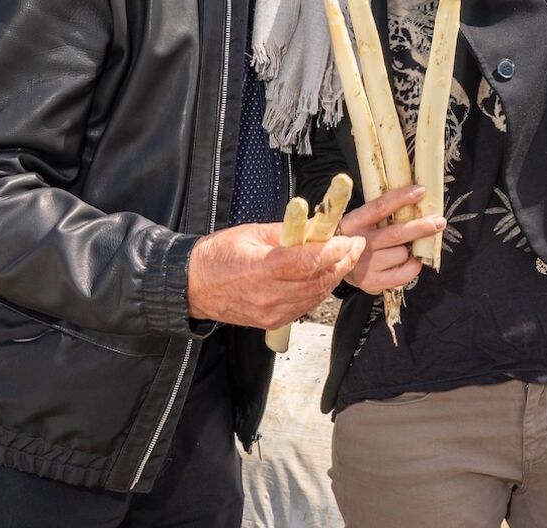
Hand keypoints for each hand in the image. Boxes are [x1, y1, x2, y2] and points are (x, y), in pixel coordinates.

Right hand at [187, 221, 364, 329]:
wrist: (192, 287)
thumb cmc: (217, 256)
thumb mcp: (250, 233)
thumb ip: (285, 230)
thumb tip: (315, 225)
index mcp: (261, 269)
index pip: (308, 262)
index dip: (334, 250)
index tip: (349, 239)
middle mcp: (268, 295)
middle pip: (318, 280)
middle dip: (342, 262)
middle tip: (355, 245)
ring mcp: (271, 312)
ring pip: (316, 295)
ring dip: (334, 276)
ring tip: (344, 258)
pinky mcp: (271, 322)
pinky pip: (305, 306)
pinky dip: (318, 290)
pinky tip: (323, 276)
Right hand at [339, 184, 445, 294]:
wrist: (336, 265)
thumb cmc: (358, 237)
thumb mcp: (362, 220)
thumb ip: (382, 213)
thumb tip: (417, 199)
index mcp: (354, 222)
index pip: (380, 207)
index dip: (401, 198)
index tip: (421, 190)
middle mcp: (357, 244)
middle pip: (396, 234)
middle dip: (421, 227)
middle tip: (439, 222)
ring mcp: (364, 266)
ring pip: (402, 254)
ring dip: (411, 250)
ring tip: (406, 248)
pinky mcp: (371, 283)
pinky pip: (404, 274)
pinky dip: (413, 266)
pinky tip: (409, 261)